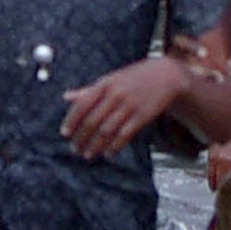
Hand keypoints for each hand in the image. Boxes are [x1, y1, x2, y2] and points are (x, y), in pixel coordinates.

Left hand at [59, 62, 179, 157]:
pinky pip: (124, 135)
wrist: (165, 75)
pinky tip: (107, 153)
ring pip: (107, 130)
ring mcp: (129, 106)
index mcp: (104, 84)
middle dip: (82, 137)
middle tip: (75, 149)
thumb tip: (66, 97)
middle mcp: (115, 95)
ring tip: (88, 154)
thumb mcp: (110, 79)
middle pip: (93, 121)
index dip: (72, 120)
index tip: (65, 133)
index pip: (82, 104)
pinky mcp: (142, 116)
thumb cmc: (134, 77)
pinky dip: (114, 146)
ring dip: (95, 145)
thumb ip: (89, 90)